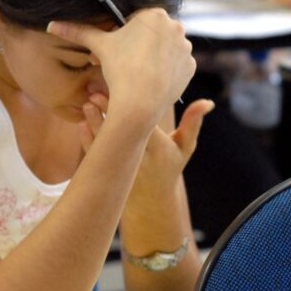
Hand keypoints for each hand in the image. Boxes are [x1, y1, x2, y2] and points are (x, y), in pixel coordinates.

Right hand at [48, 9, 194, 125]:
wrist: (140, 102)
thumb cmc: (119, 69)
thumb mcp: (98, 46)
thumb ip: (77, 31)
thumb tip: (51, 25)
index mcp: (155, 14)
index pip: (137, 19)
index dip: (124, 35)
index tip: (117, 49)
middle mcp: (175, 27)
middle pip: (152, 34)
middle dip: (138, 45)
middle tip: (124, 63)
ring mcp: (185, 47)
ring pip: (164, 48)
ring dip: (152, 57)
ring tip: (137, 73)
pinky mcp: (190, 66)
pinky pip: (175, 64)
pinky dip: (164, 70)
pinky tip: (152, 79)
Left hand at [78, 96, 213, 196]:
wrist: (151, 201)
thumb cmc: (169, 167)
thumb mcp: (185, 147)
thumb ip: (193, 122)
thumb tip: (208, 102)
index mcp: (158, 148)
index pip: (143, 124)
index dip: (130, 107)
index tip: (121, 89)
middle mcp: (139, 158)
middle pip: (120, 131)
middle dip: (105, 112)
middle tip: (94, 93)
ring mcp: (121, 166)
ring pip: (103, 142)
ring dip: (93, 122)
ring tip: (87, 103)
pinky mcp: (106, 170)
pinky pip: (93, 154)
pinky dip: (87, 138)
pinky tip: (83, 122)